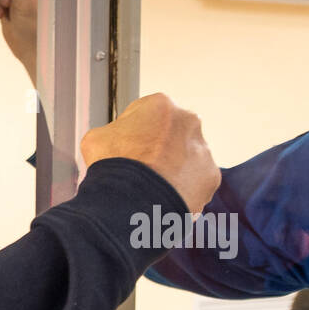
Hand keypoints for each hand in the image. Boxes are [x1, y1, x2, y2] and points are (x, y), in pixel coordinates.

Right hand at [81, 92, 220, 214]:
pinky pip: (196, 182)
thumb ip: (113, 134)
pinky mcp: (211, 177)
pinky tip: (165, 198)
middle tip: (142, 171)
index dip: (134, 135)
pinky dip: (184, 190)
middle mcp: (189, 121)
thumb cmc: (113, 168)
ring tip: (153, 189)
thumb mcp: (97, 139)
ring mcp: (203, 150)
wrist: (132, 204)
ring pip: (187, 159)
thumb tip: (115, 143)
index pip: (146, 116)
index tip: (127, 150)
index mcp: (161, 105)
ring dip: (173, 170)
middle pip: (171, 135)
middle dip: (159, 150)